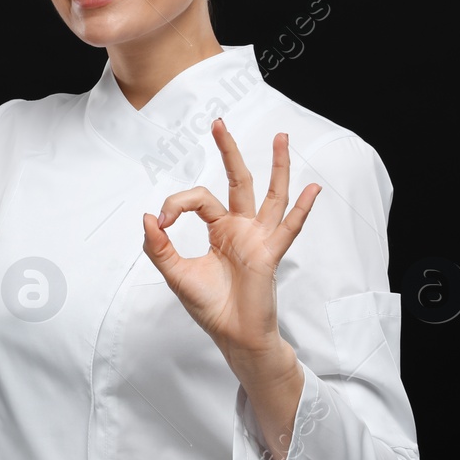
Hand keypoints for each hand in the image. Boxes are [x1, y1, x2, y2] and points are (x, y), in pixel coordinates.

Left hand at [141, 118, 320, 370]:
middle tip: (218, 123)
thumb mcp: (175, 274)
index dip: (177, 203)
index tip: (161, 221)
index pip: (199, 199)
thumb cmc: (210, 306)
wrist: (232, 336)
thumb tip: (147, 216)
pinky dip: (302, 209)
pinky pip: (288, 228)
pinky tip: (313, 188)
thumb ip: (158, 247)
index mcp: (219, 229)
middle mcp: (241, 228)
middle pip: (237, 181)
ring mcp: (258, 239)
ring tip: (281, 137)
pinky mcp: (269, 254)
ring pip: (270, 195)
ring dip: (277, 166)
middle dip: (228, 151)